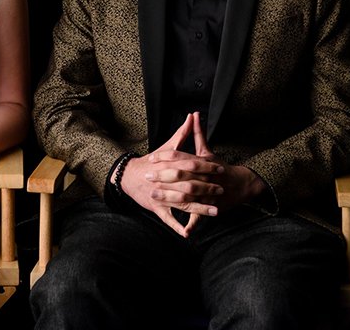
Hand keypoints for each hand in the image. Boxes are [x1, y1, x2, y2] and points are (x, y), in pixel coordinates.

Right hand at [120, 113, 223, 236]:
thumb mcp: (166, 148)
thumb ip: (182, 133)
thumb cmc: (151, 162)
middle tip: (221, 190)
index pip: (190, 164)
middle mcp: (164, 180)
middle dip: (207, 188)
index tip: (220, 169)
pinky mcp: (156, 207)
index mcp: (168, 164)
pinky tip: (188, 233)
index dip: (206, 167)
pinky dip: (177, 226)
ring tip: (215, 211)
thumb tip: (192, 116)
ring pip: (182, 202)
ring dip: (199, 208)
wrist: (128, 175)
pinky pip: (168, 218)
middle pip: (188, 184)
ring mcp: (160, 195)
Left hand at [149, 113, 267, 223]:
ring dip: (169, 197)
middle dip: (162, 175)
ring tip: (152, 195)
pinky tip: (182, 231)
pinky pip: (199, 216)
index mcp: (201, 162)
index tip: (150, 158)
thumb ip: (197, 133)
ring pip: (187, 195)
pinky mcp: (210, 206)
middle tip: (146, 175)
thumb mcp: (206, 151)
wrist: (241, 184)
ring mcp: (207, 193)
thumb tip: (193, 114)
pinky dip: (192, 224)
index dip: (164, 157)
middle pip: (181, 175)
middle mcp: (203, 177)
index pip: (180, 157)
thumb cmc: (219, 167)